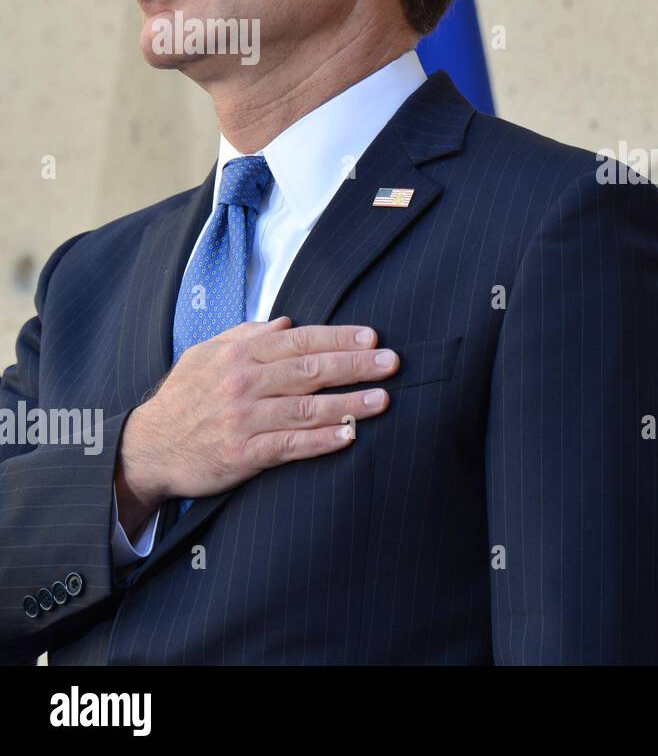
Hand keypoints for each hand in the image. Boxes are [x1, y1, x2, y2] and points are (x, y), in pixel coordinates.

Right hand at [117, 317, 397, 511]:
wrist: (146, 448)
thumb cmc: (185, 397)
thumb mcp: (208, 354)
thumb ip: (248, 336)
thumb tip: (287, 322)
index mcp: (240, 354)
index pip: (300, 340)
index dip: (339, 338)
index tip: (373, 337)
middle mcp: (244, 382)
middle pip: (310, 370)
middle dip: (356, 365)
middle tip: (392, 363)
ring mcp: (244, 419)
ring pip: (306, 409)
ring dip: (349, 404)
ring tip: (383, 400)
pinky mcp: (242, 453)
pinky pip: (289, 446)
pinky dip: (321, 441)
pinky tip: (349, 436)